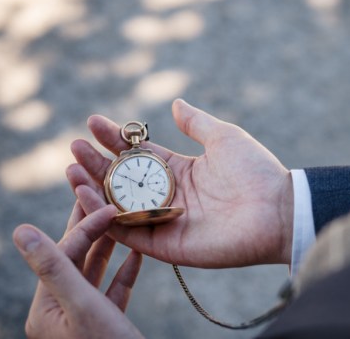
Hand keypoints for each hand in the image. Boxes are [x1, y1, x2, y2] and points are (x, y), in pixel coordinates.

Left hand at [13, 203, 143, 338]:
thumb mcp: (82, 305)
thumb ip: (55, 267)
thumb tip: (21, 230)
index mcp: (46, 309)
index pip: (63, 255)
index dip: (85, 228)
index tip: (109, 208)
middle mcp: (58, 312)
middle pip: (74, 260)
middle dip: (90, 229)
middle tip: (99, 197)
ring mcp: (80, 319)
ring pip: (93, 273)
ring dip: (107, 247)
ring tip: (118, 220)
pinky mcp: (104, 325)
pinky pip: (111, 292)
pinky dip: (123, 272)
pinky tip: (135, 255)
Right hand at [66, 99, 293, 267]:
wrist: (278, 210)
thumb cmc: (256, 171)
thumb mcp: (224, 137)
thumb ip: (196, 123)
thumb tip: (175, 103)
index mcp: (180, 170)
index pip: (138, 155)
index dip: (115, 138)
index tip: (94, 122)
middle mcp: (168, 196)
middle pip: (123, 179)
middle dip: (97, 162)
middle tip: (74, 145)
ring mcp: (165, 221)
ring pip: (119, 205)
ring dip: (92, 188)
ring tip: (71, 168)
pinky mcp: (165, 245)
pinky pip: (128, 232)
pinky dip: (103, 215)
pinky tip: (85, 195)